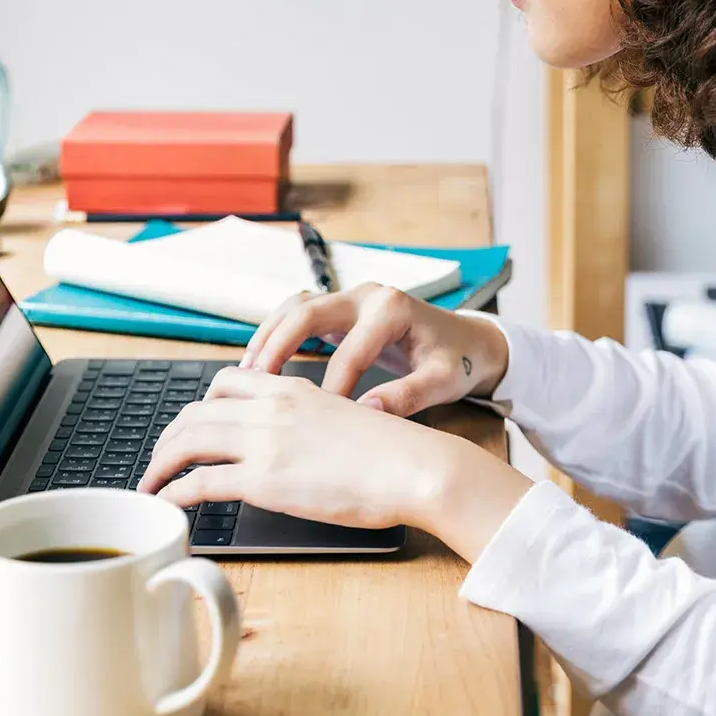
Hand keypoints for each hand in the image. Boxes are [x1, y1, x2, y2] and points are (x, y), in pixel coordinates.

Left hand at [138, 368, 528, 550]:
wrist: (416, 466)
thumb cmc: (394, 453)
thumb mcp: (342, 418)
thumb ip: (308, 422)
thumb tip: (294, 445)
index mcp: (292, 388)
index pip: (227, 382)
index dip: (200, 405)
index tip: (192, 426)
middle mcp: (271, 406)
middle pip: (196, 410)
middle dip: (169, 435)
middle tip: (161, 458)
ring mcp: (265, 441)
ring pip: (187, 440)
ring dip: (160, 463)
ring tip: (151, 484)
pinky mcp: (264, 479)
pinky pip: (199, 482)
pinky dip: (174, 493)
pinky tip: (168, 504)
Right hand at [242, 284, 509, 416]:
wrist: (469, 341)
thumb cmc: (458, 360)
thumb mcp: (443, 380)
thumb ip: (408, 396)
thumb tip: (368, 413)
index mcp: (391, 309)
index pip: (350, 350)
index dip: (331, 386)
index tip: (314, 420)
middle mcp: (366, 296)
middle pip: (307, 312)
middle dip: (277, 346)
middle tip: (254, 384)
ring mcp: (351, 299)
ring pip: (295, 307)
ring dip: (269, 337)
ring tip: (246, 375)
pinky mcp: (342, 310)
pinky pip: (299, 315)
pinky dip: (276, 335)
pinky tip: (260, 366)